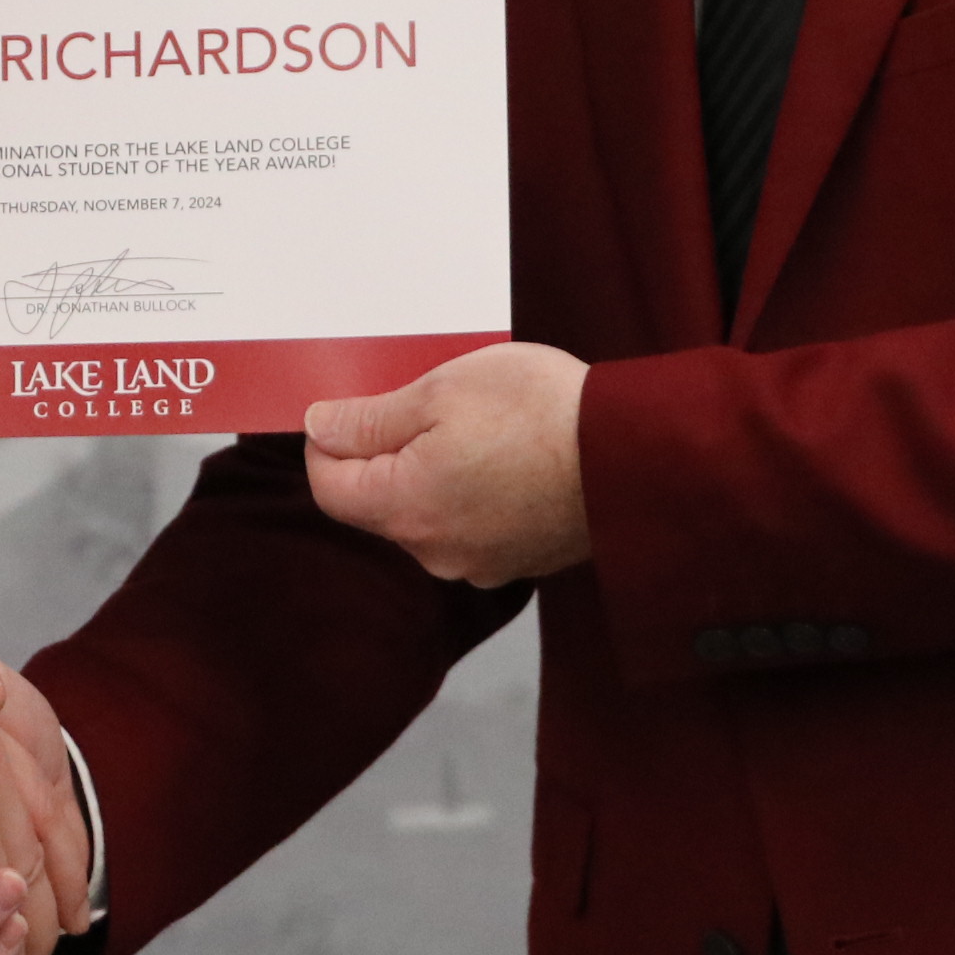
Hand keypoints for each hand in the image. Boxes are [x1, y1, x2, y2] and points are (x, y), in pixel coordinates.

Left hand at [304, 340, 592, 587]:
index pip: (329, 488)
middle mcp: (437, 553)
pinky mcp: (520, 560)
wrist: (636, 454)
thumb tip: (318, 427)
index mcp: (406, 510)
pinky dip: (476, 492)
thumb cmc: (540, 414)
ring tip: (481, 426)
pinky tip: (509, 456)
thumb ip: (370, 418)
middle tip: (429, 402)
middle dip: (389, 452)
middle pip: (380, 503)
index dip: (328, 442)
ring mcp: (482, 563)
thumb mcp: (439, 391)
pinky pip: (473, 525)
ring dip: (436, 471)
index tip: (351, 407)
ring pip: (429, 514)